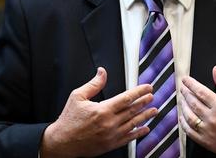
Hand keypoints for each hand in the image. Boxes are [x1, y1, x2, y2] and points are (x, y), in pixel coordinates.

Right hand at [41, 67, 157, 157]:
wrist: (62, 142)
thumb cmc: (69, 120)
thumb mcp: (78, 96)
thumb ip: (93, 84)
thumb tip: (102, 72)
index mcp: (102, 110)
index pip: (127, 98)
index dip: (139, 92)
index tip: (148, 88)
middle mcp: (109, 123)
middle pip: (132, 110)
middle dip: (144, 102)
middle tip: (152, 97)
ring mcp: (111, 135)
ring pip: (133, 124)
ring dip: (145, 116)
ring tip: (153, 110)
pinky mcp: (110, 145)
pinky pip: (128, 138)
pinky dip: (138, 133)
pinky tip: (145, 128)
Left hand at [179, 65, 215, 157]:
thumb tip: (215, 70)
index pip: (201, 92)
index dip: (191, 84)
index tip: (185, 80)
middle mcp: (214, 119)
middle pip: (193, 103)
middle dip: (185, 93)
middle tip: (183, 88)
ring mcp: (209, 131)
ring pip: (189, 116)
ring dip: (183, 106)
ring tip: (182, 100)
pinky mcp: (206, 142)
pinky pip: (189, 132)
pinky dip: (183, 123)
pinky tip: (182, 116)